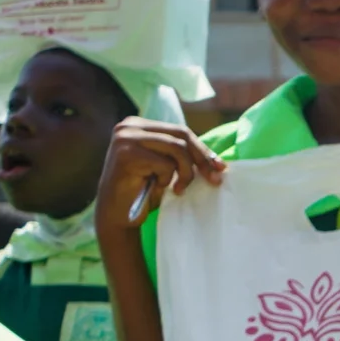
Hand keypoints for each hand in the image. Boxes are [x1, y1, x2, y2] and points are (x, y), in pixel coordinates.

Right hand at [95, 119, 222, 236]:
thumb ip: (183, 156)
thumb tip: (219, 161)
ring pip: (177, 147)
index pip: (180, 131)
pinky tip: (157, 187)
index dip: (203, 149)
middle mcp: (129, 126)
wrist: (118, 215)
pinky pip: (165, 163)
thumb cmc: (144, 192)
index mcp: (139, 125)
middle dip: (202, 159)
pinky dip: (167, 178)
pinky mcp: (126, 153)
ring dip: (185, 172)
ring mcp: (125, 138)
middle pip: (181, 135)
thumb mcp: (167, 168)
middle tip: (214, 180)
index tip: (221, 167)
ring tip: (178, 189)